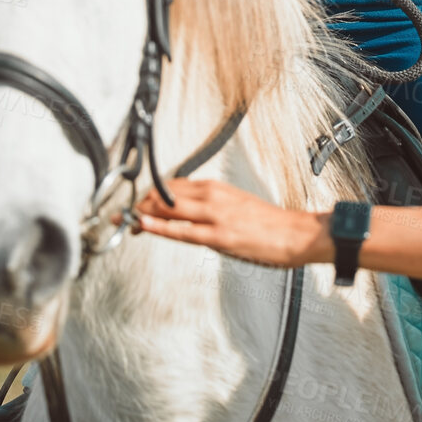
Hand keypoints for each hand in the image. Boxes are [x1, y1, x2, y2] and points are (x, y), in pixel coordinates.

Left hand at [135, 178, 328, 268]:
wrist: (295, 234)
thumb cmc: (268, 224)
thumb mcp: (236, 205)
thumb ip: (211, 206)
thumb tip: (189, 212)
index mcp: (216, 189)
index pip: (173, 186)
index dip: (151, 195)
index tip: (138, 204)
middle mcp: (213, 196)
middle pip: (166, 194)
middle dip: (142, 203)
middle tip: (127, 215)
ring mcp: (215, 216)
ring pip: (170, 209)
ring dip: (145, 213)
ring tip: (129, 221)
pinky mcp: (219, 236)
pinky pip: (183, 230)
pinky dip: (161, 226)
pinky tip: (146, 224)